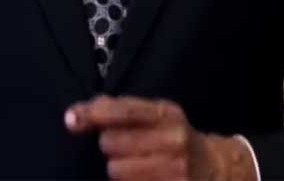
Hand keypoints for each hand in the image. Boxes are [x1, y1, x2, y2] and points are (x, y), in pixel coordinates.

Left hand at [64, 95, 257, 180]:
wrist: (212, 168)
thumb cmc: (171, 137)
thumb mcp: (153, 114)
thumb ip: (114, 109)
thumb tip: (72, 116)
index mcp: (167, 114)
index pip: (123, 111)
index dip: (93, 114)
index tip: (72, 120)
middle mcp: (174, 140)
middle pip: (111, 143)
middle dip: (110, 146)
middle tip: (125, 148)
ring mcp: (175, 170)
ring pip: (116, 170)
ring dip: (118, 169)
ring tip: (134, 165)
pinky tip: (140, 178)